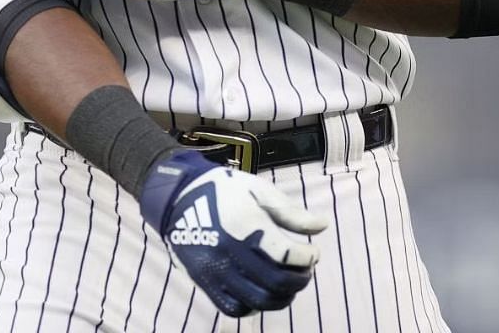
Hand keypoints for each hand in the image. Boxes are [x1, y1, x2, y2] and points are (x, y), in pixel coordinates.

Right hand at [138, 150, 326, 316]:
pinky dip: (252, 306)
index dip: (308, 257)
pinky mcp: (204, 281)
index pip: (287, 255)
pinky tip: (260, 293)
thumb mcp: (259, 190)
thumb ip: (290, 212)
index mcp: (246, 224)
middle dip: (300, 279)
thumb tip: (322, 226)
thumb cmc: (223, 190)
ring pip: (259, 300)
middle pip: (277, 282)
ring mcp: (216, 269)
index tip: (312, 253)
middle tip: (304, 270)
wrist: (177, 196)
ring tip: (287, 284)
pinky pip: (233, 308)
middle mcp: (231, 251)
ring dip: (282, 296)